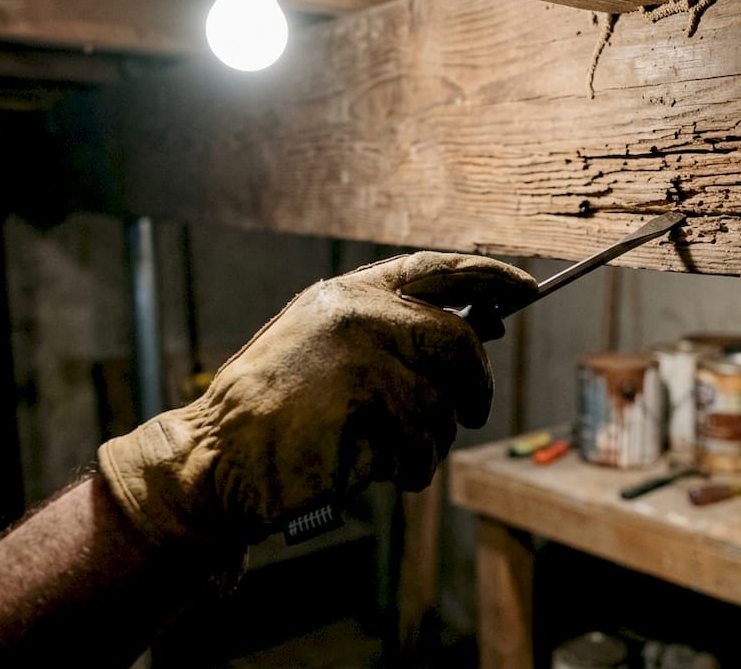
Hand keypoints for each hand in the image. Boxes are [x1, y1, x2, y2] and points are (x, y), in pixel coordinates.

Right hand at [97, 252, 537, 545]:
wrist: (215, 460)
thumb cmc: (274, 418)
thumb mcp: (327, 353)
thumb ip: (391, 336)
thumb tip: (476, 330)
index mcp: (348, 294)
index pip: (438, 269)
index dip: (489, 275)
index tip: (524, 287)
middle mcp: (358, 313)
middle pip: (458, 339)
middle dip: (475, 382)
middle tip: (472, 409)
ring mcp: (362, 354)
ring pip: (442, 401)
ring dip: (431, 441)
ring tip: (398, 457)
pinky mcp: (366, 401)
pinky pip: (423, 440)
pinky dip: (412, 466)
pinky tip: (382, 470)